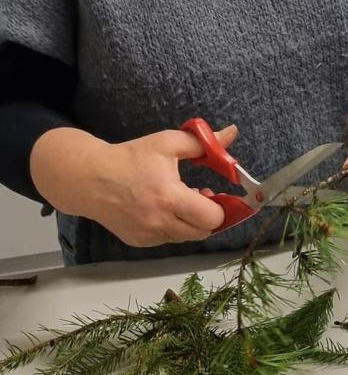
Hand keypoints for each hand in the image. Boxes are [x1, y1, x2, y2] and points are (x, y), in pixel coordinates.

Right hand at [30, 123, 237, 247]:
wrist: (89, 178)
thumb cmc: (129, 158)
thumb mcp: (166, 143)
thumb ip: (203, 142)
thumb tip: (232, 133)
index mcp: (169, 198)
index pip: (212, 218)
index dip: (221, 207)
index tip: (216, 193)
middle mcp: (159, 222)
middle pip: (203, 233)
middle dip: (208, 216)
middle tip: (201, 196)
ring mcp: (148, 236)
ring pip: (185, 238)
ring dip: (190, 222)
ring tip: (179, 201)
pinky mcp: (138, 241)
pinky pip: (166, 239)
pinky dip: (171, 227)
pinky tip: (161, 209)